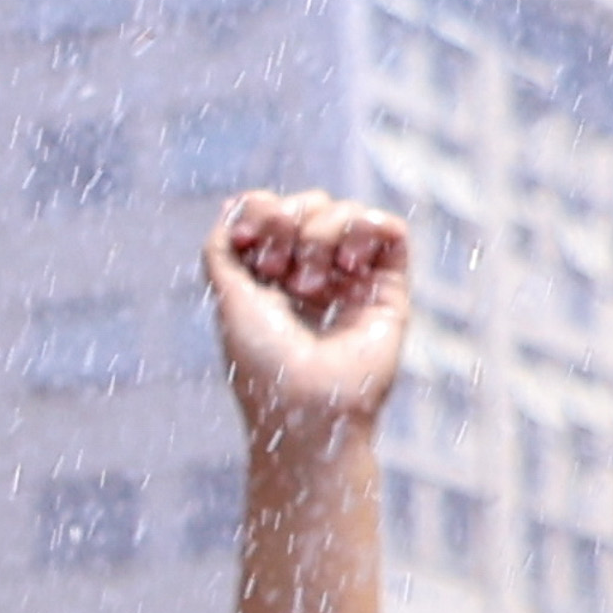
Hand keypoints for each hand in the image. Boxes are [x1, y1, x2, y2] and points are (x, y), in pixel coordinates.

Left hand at [203, 193, 413, 435]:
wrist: (305, 409)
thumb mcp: (227, 297)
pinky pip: (390, 230)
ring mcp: (355, 281)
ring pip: (348, 213)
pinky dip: (366, 229)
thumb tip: (233, 205)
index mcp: (275, 277)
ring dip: (321, 233)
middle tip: (277, 271)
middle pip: (310, 203)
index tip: (247, 243)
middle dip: (287, 221)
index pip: (275, 209)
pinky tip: (347, 265)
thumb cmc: (262, 362)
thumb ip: (221, 248)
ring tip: (310, 284)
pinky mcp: (390, 290)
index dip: (260, 210)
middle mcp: (316, 275)